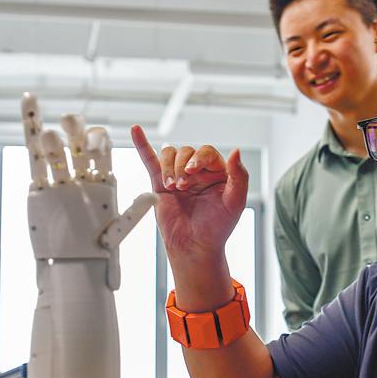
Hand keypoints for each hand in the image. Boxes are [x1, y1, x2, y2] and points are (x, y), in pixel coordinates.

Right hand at [131, 125, 247, 264]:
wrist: (195, 247)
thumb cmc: (217, 227)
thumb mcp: (235, 202)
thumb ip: (239, 176)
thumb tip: (236, 151)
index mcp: (217, 171)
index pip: (206, 152)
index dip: (199, 158)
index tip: (193, 172)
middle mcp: (197, 171)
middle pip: (186, 151)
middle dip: (181, 166)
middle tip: (182, 186)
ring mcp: (178, 176)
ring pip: (169, 155)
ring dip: (168, 167)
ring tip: (172, 187)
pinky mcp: (160, 184)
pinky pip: (150, 160)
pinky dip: (142, 145)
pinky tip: (136, 130)